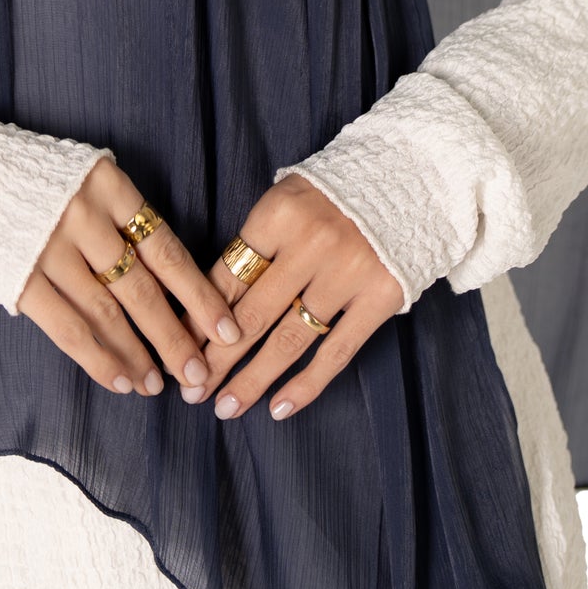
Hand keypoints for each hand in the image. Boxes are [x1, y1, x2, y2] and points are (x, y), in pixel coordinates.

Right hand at [15, 157, 245, 397]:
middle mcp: (83, 216)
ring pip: (107, 314)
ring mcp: (48, 247)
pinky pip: (67, 327)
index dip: (199, 295)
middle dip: (175, 336)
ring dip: (137, 355)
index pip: (167, 250)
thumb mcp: (85, 176)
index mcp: (109, 186)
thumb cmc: (33, 178)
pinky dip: (97, 358)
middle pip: (142, 288)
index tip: (227, 329)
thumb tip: (168, 280)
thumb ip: (121, 216)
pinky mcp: (18, 275)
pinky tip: (120, 380)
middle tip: (200, 373)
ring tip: (158, 385)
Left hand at [196, 174, 402, 422]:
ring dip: (252, 380)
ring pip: (289, 340)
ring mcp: (347, 274)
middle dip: (217, 358)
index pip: (228, 277)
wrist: (408, 181)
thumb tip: (208, 305)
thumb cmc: (331, 196)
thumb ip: (254, 246)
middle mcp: (312, 244)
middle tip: (191, 392)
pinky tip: (278, 407)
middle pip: (252, 314)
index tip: (179, 350)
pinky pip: (336, 352)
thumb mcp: (286, 201)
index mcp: (279, 214)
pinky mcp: (379, 298)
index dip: (199, 320)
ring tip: (226, 407)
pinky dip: (305, 385)